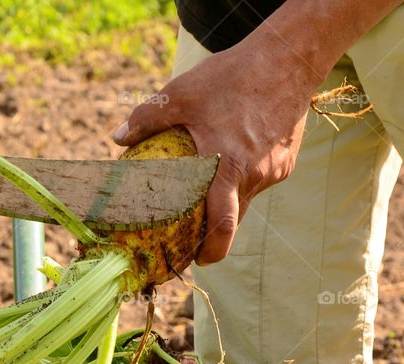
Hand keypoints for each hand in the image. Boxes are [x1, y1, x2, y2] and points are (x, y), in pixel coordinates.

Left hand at [112, 43, 316, 263]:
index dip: (211, 250)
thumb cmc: (231, 77)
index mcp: (227, 167)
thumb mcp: (180, 94)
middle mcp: (254, 175)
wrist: (289, 58)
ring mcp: (274, 170)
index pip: (223, 225)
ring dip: (224, 204)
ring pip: (245, 200)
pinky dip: (240, 182)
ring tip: (203, 198)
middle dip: (212, 236)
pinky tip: (227, 164)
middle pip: (232, 219)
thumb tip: (118, 138)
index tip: (197, 262)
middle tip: (190, 242)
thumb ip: (146, 119)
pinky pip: (258, 181)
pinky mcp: (286, 161)